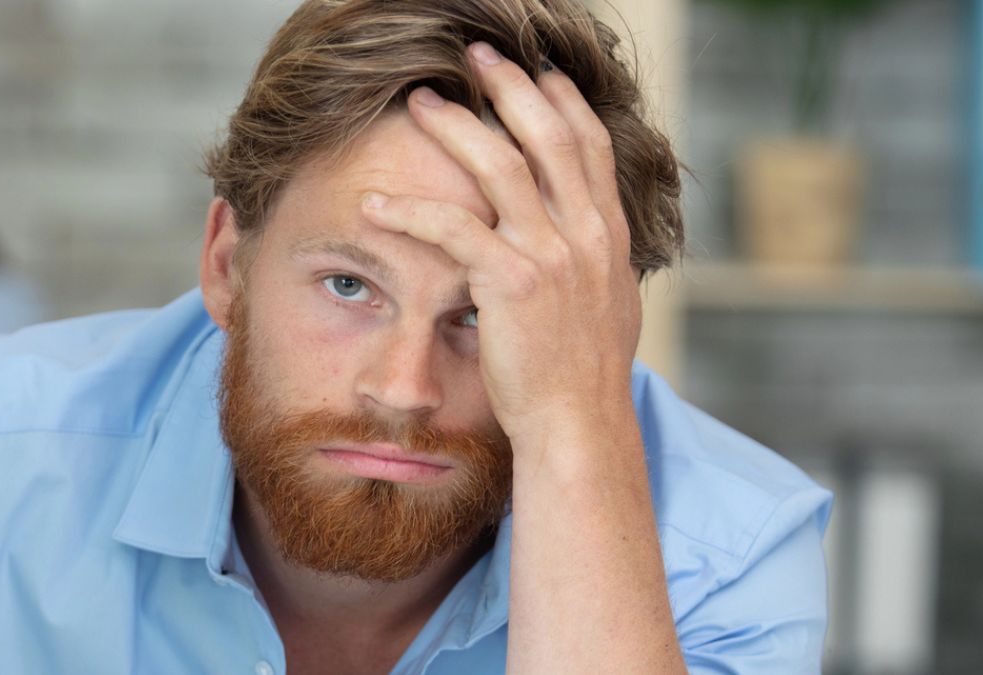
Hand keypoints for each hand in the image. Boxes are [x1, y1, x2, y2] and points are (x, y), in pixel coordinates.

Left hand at [361, 41, 641, 444]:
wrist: (578, 425)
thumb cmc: (582, 377)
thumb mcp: (606, 307)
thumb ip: (594, 264)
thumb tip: (583, 246)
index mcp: (606, 235)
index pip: (590, 146)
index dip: (563, 102)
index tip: (539, 72)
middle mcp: (584, 234)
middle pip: (547, 135)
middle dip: (510, 86)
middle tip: (476, 56)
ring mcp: (551, 255)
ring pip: (500, 164)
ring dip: (456, 126)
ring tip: (421, 103)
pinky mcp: (511, 282)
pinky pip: (451, 228)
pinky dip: (408, 210)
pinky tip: (375, 204)